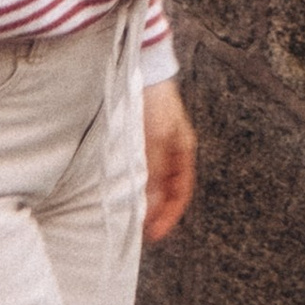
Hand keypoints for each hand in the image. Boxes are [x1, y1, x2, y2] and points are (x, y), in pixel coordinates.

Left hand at [143, 80, 196, 241]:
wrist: (143, 69)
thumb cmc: (155, 101)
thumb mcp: (156, 139)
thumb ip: (152, 170)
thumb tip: (147, 203)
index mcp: (183, 151)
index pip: (181, 192)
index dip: (170, 215)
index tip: (154, 234)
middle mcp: (171, 152)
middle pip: (166, 190)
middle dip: (155, 211)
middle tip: (138, 231)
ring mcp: (155, 146)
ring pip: (151, 182)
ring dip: (142, 199)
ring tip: (127, 216)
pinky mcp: (138, 141)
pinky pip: (138, 170)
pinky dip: (132, 184)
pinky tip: (120, 191)